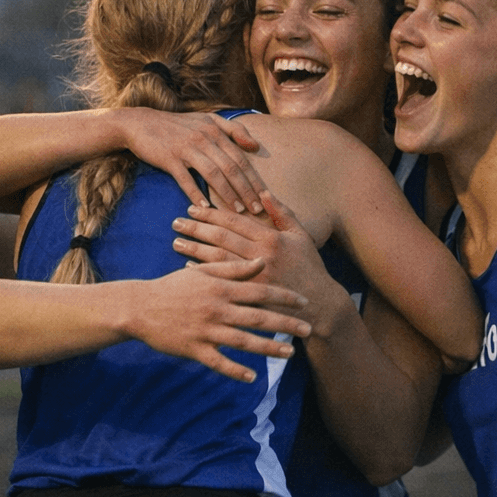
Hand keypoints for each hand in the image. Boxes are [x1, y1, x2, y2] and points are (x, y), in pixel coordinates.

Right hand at [118, 108, 265, 212]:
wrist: (142, 123)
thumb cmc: (178, 125)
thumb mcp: (206, 120)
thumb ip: (233, 130)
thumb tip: (255, 146)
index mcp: (215, 130)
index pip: (241, 158)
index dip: (254, 179)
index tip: (265, 197)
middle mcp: (204, 138)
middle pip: (231, 168)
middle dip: (246, 190)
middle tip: (257, 210)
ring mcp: (186, 148)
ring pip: (213, 173)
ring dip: (227, 194)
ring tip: (237, 211)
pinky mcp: (169, 158)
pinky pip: (185, 178)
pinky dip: (195, 193)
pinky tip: (204, 208)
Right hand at [128, 258, 311, 382]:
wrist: (140, 307)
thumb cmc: (174, 287)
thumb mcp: (203, 272)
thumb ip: (234, 268)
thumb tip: (262, 261)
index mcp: (221, 288)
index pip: (260, 291)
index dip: (284, 296)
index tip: (304, 302)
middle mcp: (217, 309)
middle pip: (258, 318)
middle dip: (286, 324)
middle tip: (309, 329)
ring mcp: (206, 331)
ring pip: (244, 342)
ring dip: (269, 349)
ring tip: (290, 354)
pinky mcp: (194, 349)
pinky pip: (219, 363)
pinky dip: (236, 371)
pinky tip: (253, 377)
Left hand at [172, 191, 355, 338]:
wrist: (320, 304)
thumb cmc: (310, 267)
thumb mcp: (301, 235)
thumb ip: (282, 213)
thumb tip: (263, 192)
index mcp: (272, 237)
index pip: (235, 220)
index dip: (212, 213)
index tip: (193, 208)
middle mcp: (261, 255)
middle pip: (221, 237)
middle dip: (197, 228)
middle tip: (176, 222)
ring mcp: (255, 276)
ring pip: (218, 258)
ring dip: (195, 249)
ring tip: (177, 242)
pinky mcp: (250, 296)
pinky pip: (222, 281)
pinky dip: (204, 273)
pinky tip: (187, 267)